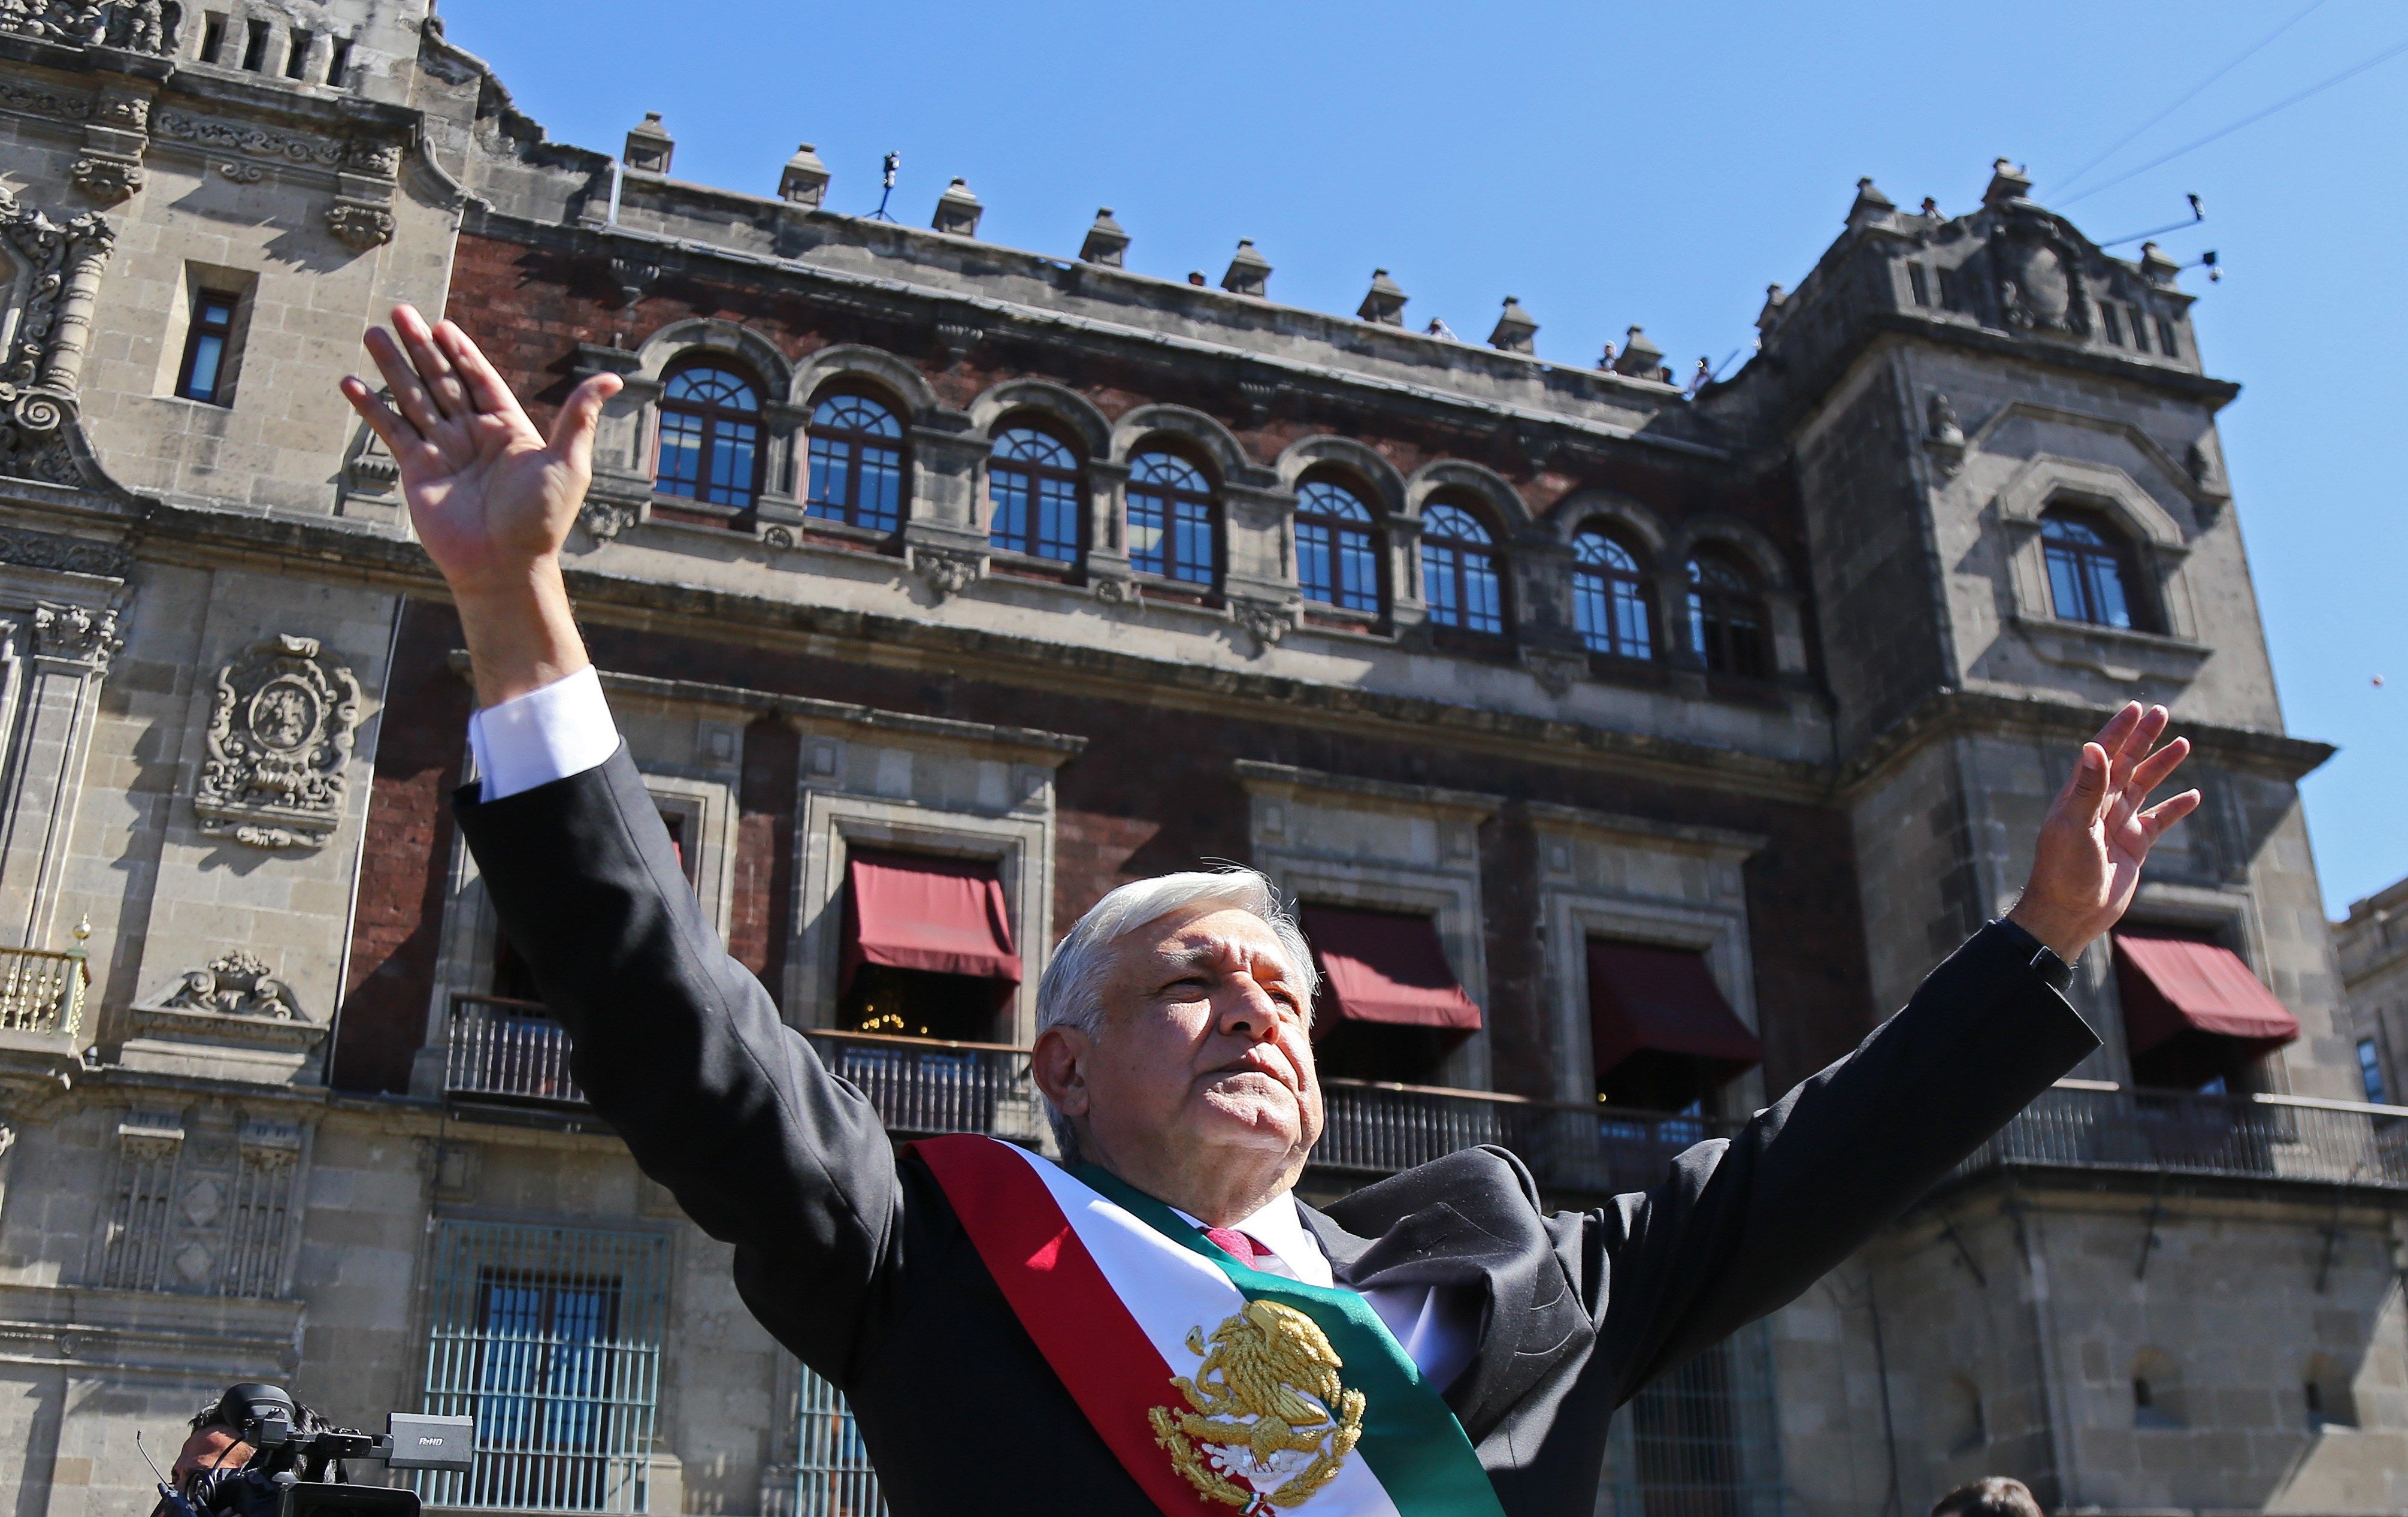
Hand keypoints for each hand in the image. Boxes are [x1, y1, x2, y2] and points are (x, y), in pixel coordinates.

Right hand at [339, 304, 621, 705]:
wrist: (505, 566)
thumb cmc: (541, 519)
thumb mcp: (568, 461)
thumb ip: (579, 415)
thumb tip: (614, 380)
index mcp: (508, 429)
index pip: (480, 378)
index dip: (461, 351)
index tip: (443, 324)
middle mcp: (473, 436)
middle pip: (442, 380)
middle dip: (421, 346)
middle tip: (400, 310)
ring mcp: (443, 451)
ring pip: (413, 397)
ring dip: (392, 366)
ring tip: (372, 332)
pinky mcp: (417, 470)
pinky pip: (390, 431)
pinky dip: (370, 407)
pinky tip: (351, 382)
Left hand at [2006, 702, 2199, 961]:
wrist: (2069, 912)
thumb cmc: (2064, 870)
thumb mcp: (2074, 826)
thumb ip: (2087, 788)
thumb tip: (2094, 746)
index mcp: (2081, 796)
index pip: (2102, 753)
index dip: (2118, 730)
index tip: (2136, 708)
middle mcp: (2099, 805)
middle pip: (2126, 763)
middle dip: (2144, 738)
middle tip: (2162, 712)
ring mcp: (2118, 825)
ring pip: (2144, 787)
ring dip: (2162, 765)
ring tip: (2183, 743)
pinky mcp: (2134, 847)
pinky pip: (2159, 821)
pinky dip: (2175, 808)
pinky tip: (2193, 795)